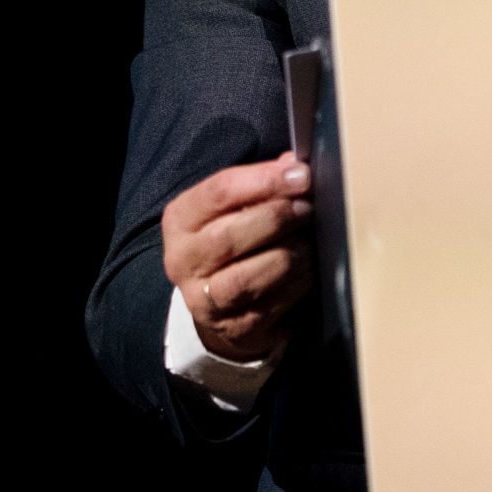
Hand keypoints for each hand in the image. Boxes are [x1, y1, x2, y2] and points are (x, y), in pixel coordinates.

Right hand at [162, 153, 314, 363]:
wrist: (224, 302)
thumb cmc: (237, 240)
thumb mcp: (239, 207)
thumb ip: (263, 184)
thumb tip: (294, 165)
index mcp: (182, 219)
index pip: (218, 192)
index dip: (263, 181)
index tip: (300, 175)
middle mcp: (183, 259)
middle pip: (230, 236)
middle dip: (277, 218)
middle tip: (308, 208)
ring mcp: (203, 298)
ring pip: (249, 276)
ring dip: (289, 254)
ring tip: (309, 241)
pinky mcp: (233, 326)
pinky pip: (270, 303)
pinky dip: (297, 283)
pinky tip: (309, 268)